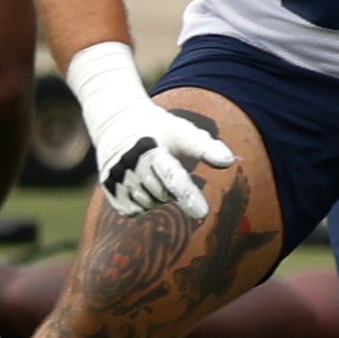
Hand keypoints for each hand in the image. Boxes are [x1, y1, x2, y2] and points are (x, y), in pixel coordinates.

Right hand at [67, 45, 235, 220]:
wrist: (119, 124)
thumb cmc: (161, 130)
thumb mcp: (184, 132)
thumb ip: (206, 147)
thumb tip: (230, 161)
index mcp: (151, 149)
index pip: (173, 176)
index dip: (188, 195)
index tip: (202, 213)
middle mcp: (129, 165)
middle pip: (164, 195)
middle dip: (173, 187)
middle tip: (166, 164)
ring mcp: (115, 178)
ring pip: (149, 204)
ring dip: (159, 195)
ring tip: (152, 171)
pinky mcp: (108, 190)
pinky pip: (133, 211)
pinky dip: (143, 203)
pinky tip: (142, 184)